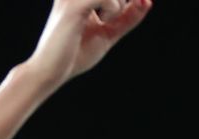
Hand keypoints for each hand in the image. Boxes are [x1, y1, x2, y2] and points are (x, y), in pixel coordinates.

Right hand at [27, 0, 151, 87]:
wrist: (50, 72)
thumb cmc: (74, 55)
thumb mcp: (107, 34)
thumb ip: (126, 18)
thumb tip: (148, 1)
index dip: (127, 0)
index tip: (141, 4)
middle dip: (123, 1)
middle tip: (113, 18)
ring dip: (118, 4)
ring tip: (107, 20)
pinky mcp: (73, 6)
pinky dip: (113, 8)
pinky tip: (104, 21)